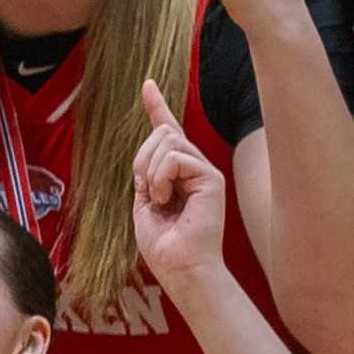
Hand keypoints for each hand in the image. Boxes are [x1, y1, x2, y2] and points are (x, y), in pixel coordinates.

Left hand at [127, 84, 227, 292]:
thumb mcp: (145, 203)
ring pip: (167, 140)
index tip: (148, 84)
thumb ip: (146, 175)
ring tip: (159, 199)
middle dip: (142, 159)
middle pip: (162, 132)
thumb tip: (149, 151)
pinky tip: (167, 199)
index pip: (167, 132)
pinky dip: (161, 178)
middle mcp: (195, 167)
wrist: (182, 268)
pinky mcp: (212, 177)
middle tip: (146, 191)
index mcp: (177, 173)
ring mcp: (205, 171)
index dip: (157, 107)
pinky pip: (175, 157)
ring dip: (150, 171)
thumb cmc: (164, 245)